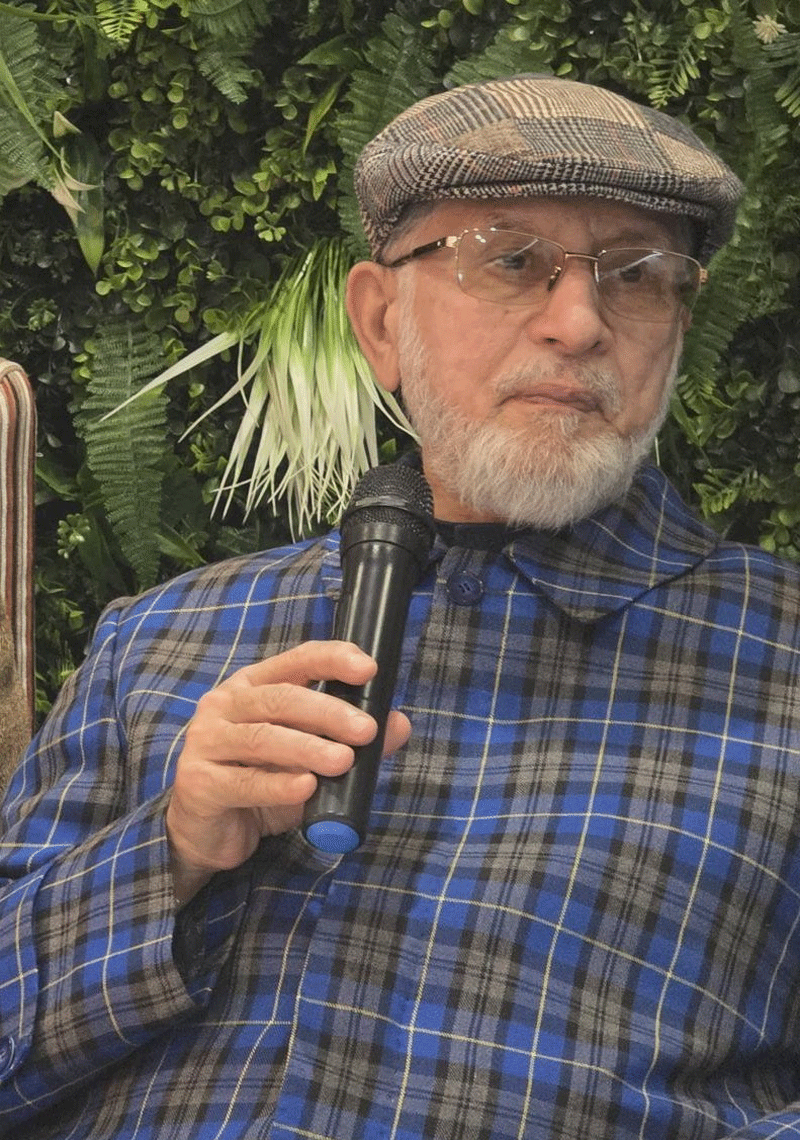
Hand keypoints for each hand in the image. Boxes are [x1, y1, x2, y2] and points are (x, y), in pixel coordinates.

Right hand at [165, 641, 410, 903]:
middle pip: (281, 699)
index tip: (369, 669)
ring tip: (343, 761)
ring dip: (308, 748)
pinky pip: (244, 782)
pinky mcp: (199, 783)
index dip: (332, 660)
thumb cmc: (259, 781)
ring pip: (262, 738)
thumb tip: (399, 724)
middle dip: (328, 712)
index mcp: (254, 686)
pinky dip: (278, 785)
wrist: (206, 831)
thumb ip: (350, 740)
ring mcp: (206, 742)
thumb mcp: (308, 759)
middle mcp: (225, 704)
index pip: (296, 660)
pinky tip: (306, 788)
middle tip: (366, 730)